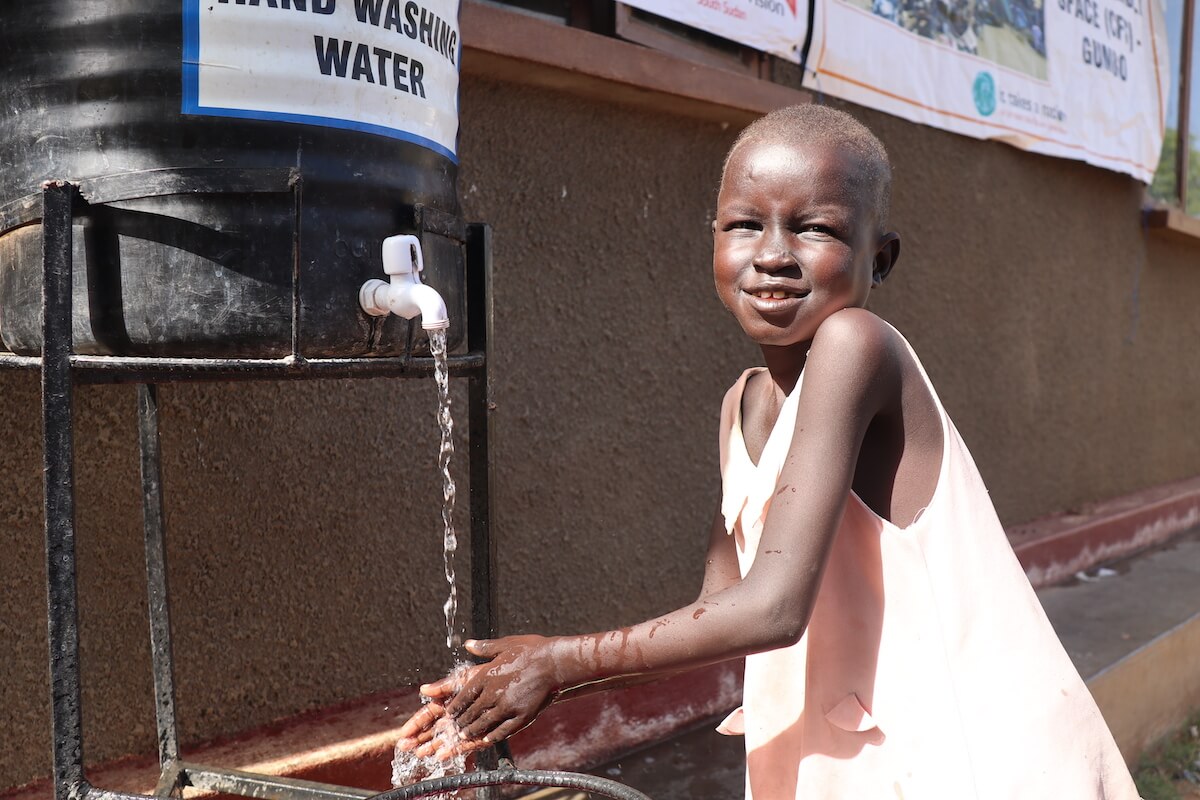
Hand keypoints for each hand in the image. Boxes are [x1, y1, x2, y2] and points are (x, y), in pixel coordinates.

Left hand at [407, 635, 562, 759]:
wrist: (555, 663)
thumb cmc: (532, 650)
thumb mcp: (505, 644)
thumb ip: (485, 647)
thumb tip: (469, 644)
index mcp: (486, 676)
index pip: (463, 696)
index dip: (455, 707)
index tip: (449, 713)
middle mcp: (493, 694)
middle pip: (470, 713)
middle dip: (460, 722)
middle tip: (454, 728)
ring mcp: (507, 707)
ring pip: (483, 724)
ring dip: (472, 731)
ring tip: (465, 736)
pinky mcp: (521, 716)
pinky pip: (502, 731)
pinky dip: (491, 737)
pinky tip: (486, 740)